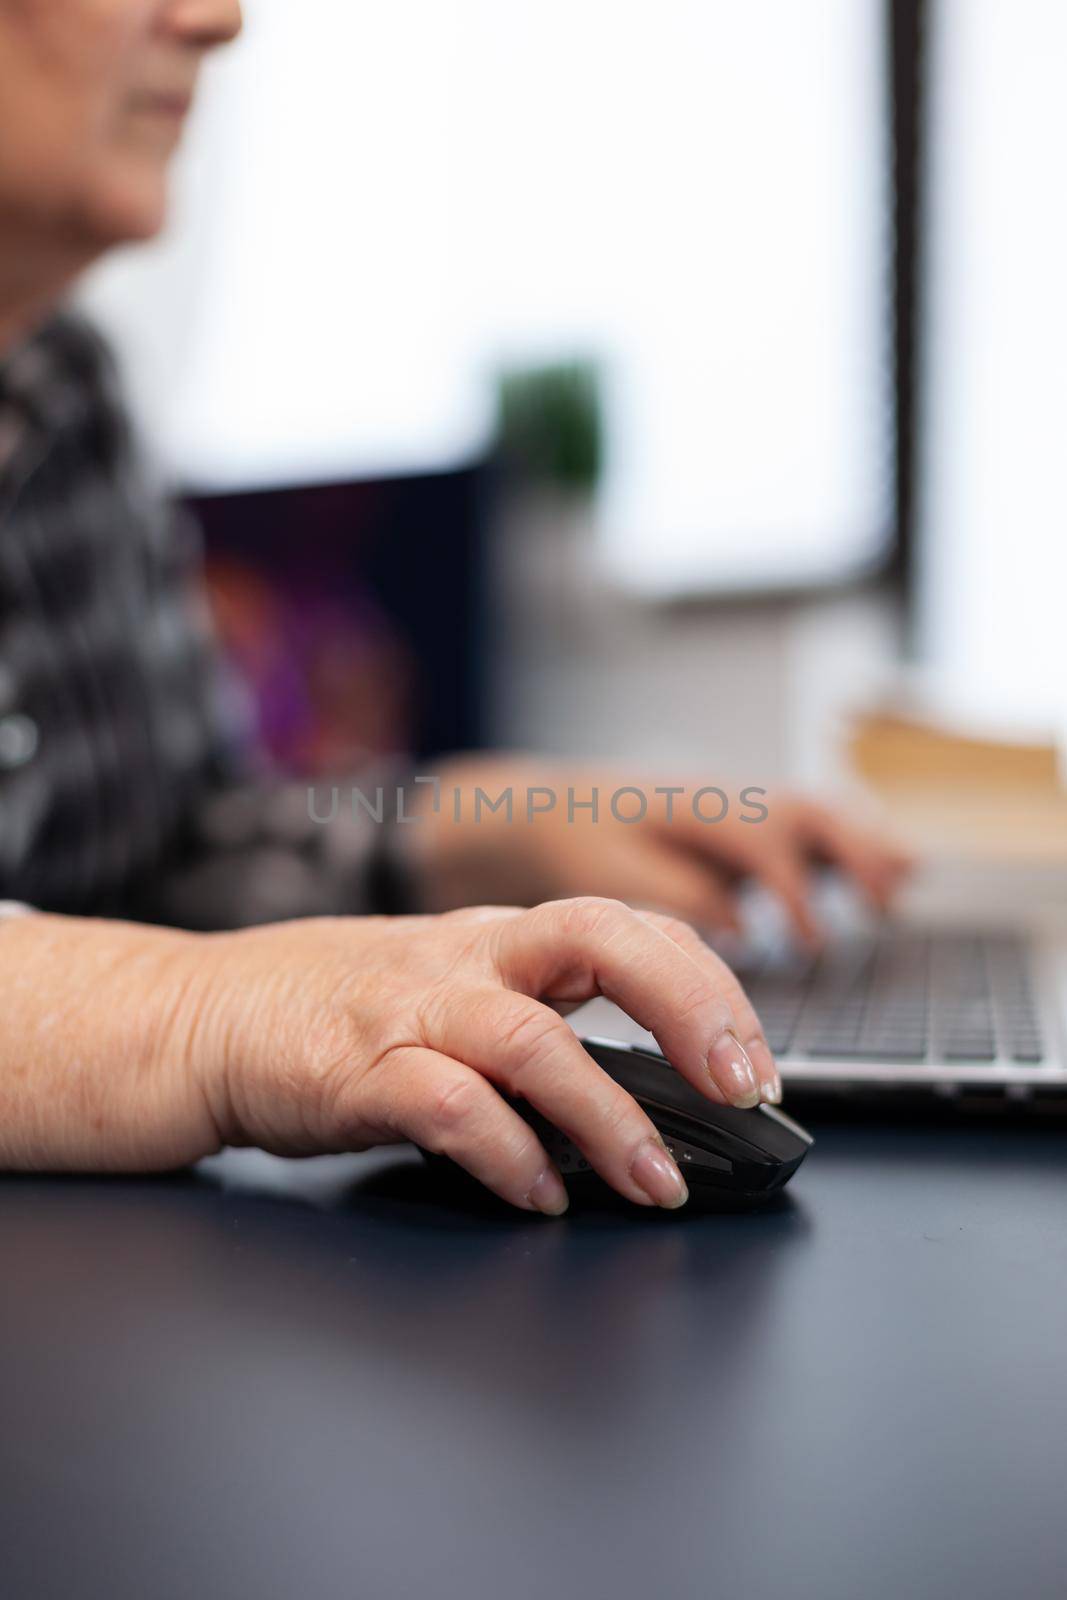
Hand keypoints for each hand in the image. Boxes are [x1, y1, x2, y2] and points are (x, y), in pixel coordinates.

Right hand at [178, 898, 780, 1212]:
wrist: (207, 1016)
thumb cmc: (343, 1011)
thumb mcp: (457, 987)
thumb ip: (545, 1017)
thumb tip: (659, 1089)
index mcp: (504, 936)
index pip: (633, 928)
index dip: (713, 988)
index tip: (758, 1066)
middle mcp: (470, 957)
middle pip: (601, 940)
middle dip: (690, 1008)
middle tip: (742, 1090)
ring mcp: (413, 1007)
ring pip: (532, 1038)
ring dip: (609, 1116)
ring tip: (655, 1183)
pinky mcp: (357, 1068)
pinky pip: (448, 1106)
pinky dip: (505, 1154)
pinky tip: (539, 1195)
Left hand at [409, 756, 911, 943]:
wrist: (544, 808)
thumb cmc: (572, 844)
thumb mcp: (607, 875)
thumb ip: (675, 899)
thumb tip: (739, 929)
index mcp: (688, 807)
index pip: (759, 840)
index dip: (792, 894)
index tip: (810, 946)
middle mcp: (722, 794)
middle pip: (805, 811)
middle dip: (854, 853)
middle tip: (888, 905)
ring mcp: (735, 801)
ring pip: (814, 810)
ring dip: (862, 842)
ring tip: (908, 880)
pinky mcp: (741, 820)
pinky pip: (808, 823)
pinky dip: (850, 843)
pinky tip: (890, 872)